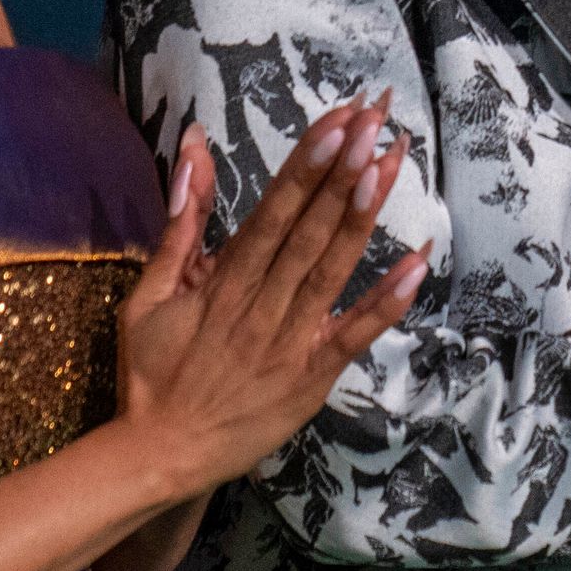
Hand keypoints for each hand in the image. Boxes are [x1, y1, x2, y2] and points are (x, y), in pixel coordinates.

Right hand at [113, 105, 426, 496]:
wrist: (161, 452)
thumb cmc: (154, 370)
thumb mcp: (150, 293)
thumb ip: (181, 221)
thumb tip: (194, 148)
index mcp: (223, 281)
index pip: (273, 211)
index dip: (308, 164)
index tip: (338, 121)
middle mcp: (261, 304)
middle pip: (309, 229)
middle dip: (345, 171)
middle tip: (377, 119)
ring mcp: (291, 341)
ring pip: (333, 269)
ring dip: (365, 215)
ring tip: (392, 163)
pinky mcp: (313, 376)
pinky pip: (355, 333)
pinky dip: (388, 300)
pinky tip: (419, 262)